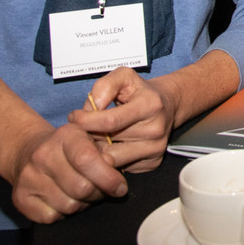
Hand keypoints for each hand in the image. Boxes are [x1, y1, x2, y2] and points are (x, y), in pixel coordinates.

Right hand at [7, 121, 126, 223]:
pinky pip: (51, 217)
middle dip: (98, 193)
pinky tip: (64, 198)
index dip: (108, 178)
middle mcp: (43, 155)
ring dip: (82, 204)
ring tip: (82, 193)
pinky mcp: (20, 198)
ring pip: (68, 205)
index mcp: (65, 136)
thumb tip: (111, 166)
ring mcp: (29, 177)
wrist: (27, 150)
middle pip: (81, 188)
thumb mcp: (88, 138)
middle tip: (101, 190)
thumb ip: (104, 151)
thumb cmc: (68, 147)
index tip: (121, 188)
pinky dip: (63, 213)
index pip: (87, 160)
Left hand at [68, 67, 183, 172]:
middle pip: (108, 143)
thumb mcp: (124, 76)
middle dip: (90, 137)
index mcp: (150, 105)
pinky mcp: (152, 163)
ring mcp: (155, 149)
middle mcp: (156, 129)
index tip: (74, 117)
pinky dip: (110, 160)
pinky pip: (120, 168)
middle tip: (83, 130)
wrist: (168, 105)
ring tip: (96, 138)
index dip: (86, 121)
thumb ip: (104, 86)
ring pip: (111, 160)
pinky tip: (111, 146)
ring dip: (97, 151)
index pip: (110, 121)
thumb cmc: (140, 91)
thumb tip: (89, 110)